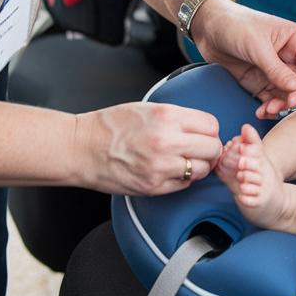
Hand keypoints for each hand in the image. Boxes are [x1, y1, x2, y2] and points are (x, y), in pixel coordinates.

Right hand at [73, 102, 221, 195]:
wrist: (82, 148)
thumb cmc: (111, 126)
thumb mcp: (148, 109)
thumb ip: (178, 118)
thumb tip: (205, 130)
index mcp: (166, 116)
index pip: (211, 125)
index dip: (209, 130)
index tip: (203, 134)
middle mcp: (166, 141)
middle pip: (213, 148)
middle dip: (209, 149)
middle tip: (199, 150)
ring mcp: (160, 166)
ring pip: (202, 169)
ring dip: (197, 166)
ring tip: (182, 160)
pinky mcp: (153, 186)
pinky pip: (185, 184)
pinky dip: (182, 179)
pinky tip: (168, 170)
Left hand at [191, 0, 295, 118]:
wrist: (206, 27)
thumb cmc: (233, 25)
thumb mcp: (257, 47)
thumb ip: (278, 71)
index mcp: (294, 40)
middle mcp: (287, 56)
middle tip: (285, 106)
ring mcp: (273, 71)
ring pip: (287, 94)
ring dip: (281, 105)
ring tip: (269, 110)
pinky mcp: (259, 82)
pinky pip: (270, 99)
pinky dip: (268, 107)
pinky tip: (261, 111)